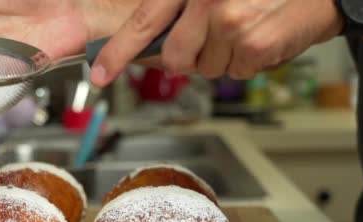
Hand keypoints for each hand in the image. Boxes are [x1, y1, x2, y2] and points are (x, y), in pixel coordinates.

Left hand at [89, 0, 342, 86]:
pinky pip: (235, 72)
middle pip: (174, 58)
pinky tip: (263, 36)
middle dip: (190, 58)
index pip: (143, 22)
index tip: (99, 74)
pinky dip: (248, 62)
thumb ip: (183, 12)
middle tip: (215, 40)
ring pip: (206, 69)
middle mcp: (206, 0)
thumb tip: (152, 49)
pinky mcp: (252, 45)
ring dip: (225, 57)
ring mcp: (229, 23)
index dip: (117, 52)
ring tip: (247, 29)